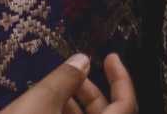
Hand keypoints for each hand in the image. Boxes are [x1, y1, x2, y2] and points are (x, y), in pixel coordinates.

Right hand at [0, 52, 135, 113]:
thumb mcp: (40, 102)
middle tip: (74, 73)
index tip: (110, 58)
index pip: (126, 107)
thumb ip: (65, 78)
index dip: (121, 79)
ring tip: (56, 90)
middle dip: (92, 91)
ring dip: (76, 107)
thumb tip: (82, 61)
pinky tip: (49, 108)